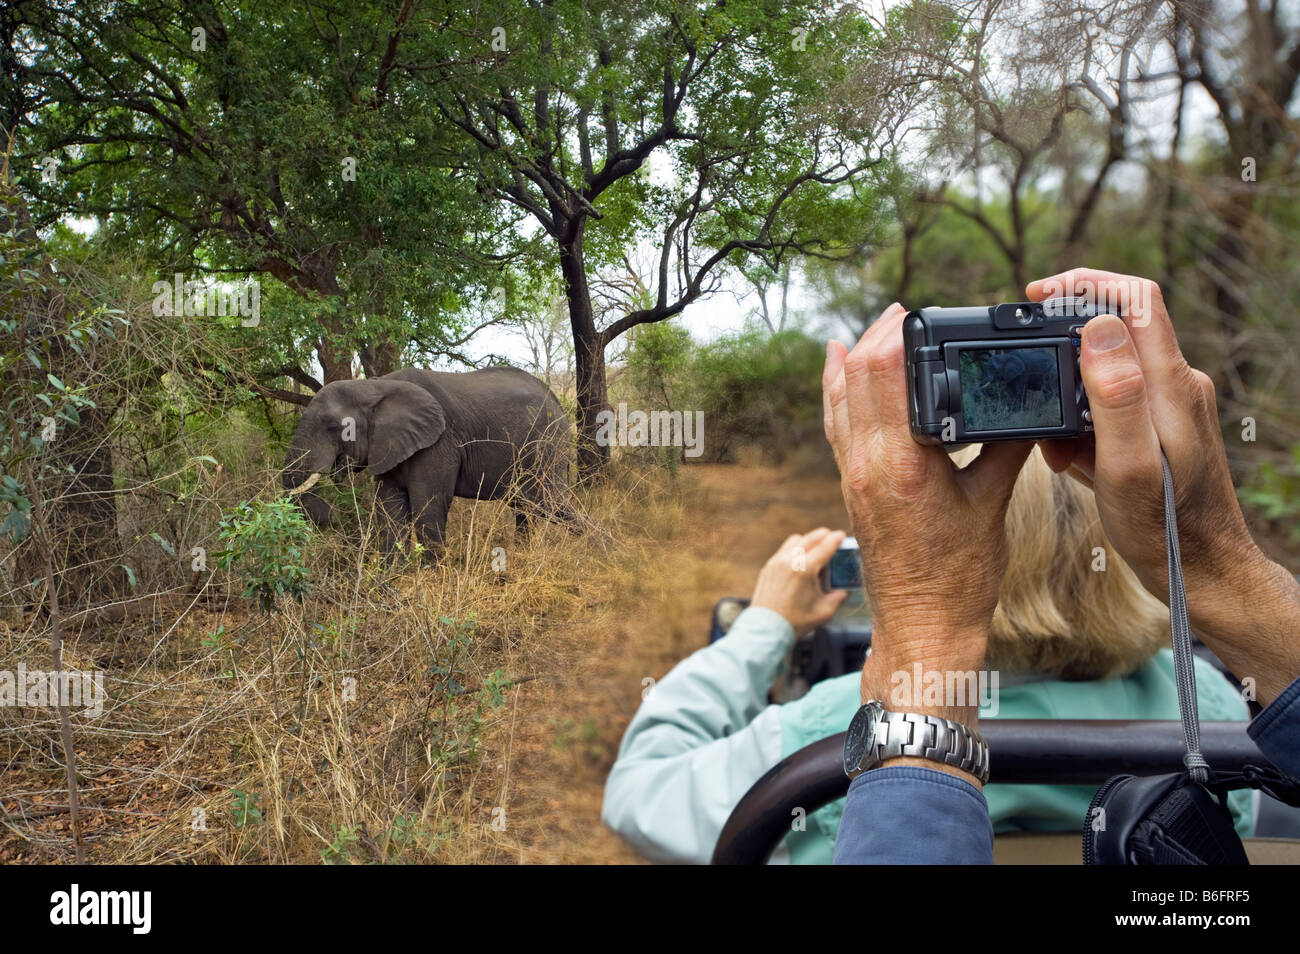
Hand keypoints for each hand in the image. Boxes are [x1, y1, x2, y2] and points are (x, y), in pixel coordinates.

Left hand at [750, 528, 848, 636]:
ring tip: (816, 547)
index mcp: (805, 569)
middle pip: (810, 538)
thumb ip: (837, 599)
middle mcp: (789, 560)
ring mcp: (776, 562)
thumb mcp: (824, 612)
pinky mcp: (768, 567)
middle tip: (831, 537)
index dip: (836, 539)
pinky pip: (784, 550)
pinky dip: (795, 548)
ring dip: (808, 540)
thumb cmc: (796, 622)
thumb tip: (843, 593)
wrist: (767, 628)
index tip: (842, 535)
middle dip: (823, 535)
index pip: (825, 547)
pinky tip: (800, 559)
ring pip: (795, 541)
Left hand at [823, 302, 1032, 744]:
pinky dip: (839, 392)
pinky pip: (838, 426)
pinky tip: (838, 368)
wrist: (923, 628)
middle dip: (878, 337)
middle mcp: (866, 464)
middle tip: (904, 312)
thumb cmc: (958, 578)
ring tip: (876, 327)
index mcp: (901, 464)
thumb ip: (1004, 447)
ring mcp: (853, 476)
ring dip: (855, 359)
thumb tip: (1024, 405)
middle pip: (857, 378)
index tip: (919, 312)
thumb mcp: (991, 503)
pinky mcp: (852, 487)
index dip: (897, 335)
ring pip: (840, 400)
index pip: (884, 375)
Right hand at [1027, 268, 1299, 704]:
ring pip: (1107, 372)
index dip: (1085, 283)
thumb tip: (1097, 327)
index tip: (1037, 295)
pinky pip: (1111, 407)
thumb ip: (1115, 395)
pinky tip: (1068, 460)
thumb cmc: (1163, 528)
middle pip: (1118, 328)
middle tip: (1024, 370)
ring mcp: (1169, 408)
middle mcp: (1175, 386)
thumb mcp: (1126, 465)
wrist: (1201, 572)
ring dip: (1067, 394)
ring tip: (1048, 439)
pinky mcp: (1160, 430)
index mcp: (1170, 384)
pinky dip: (1080, 425)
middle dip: (1062, 342)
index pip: (1136, 299)